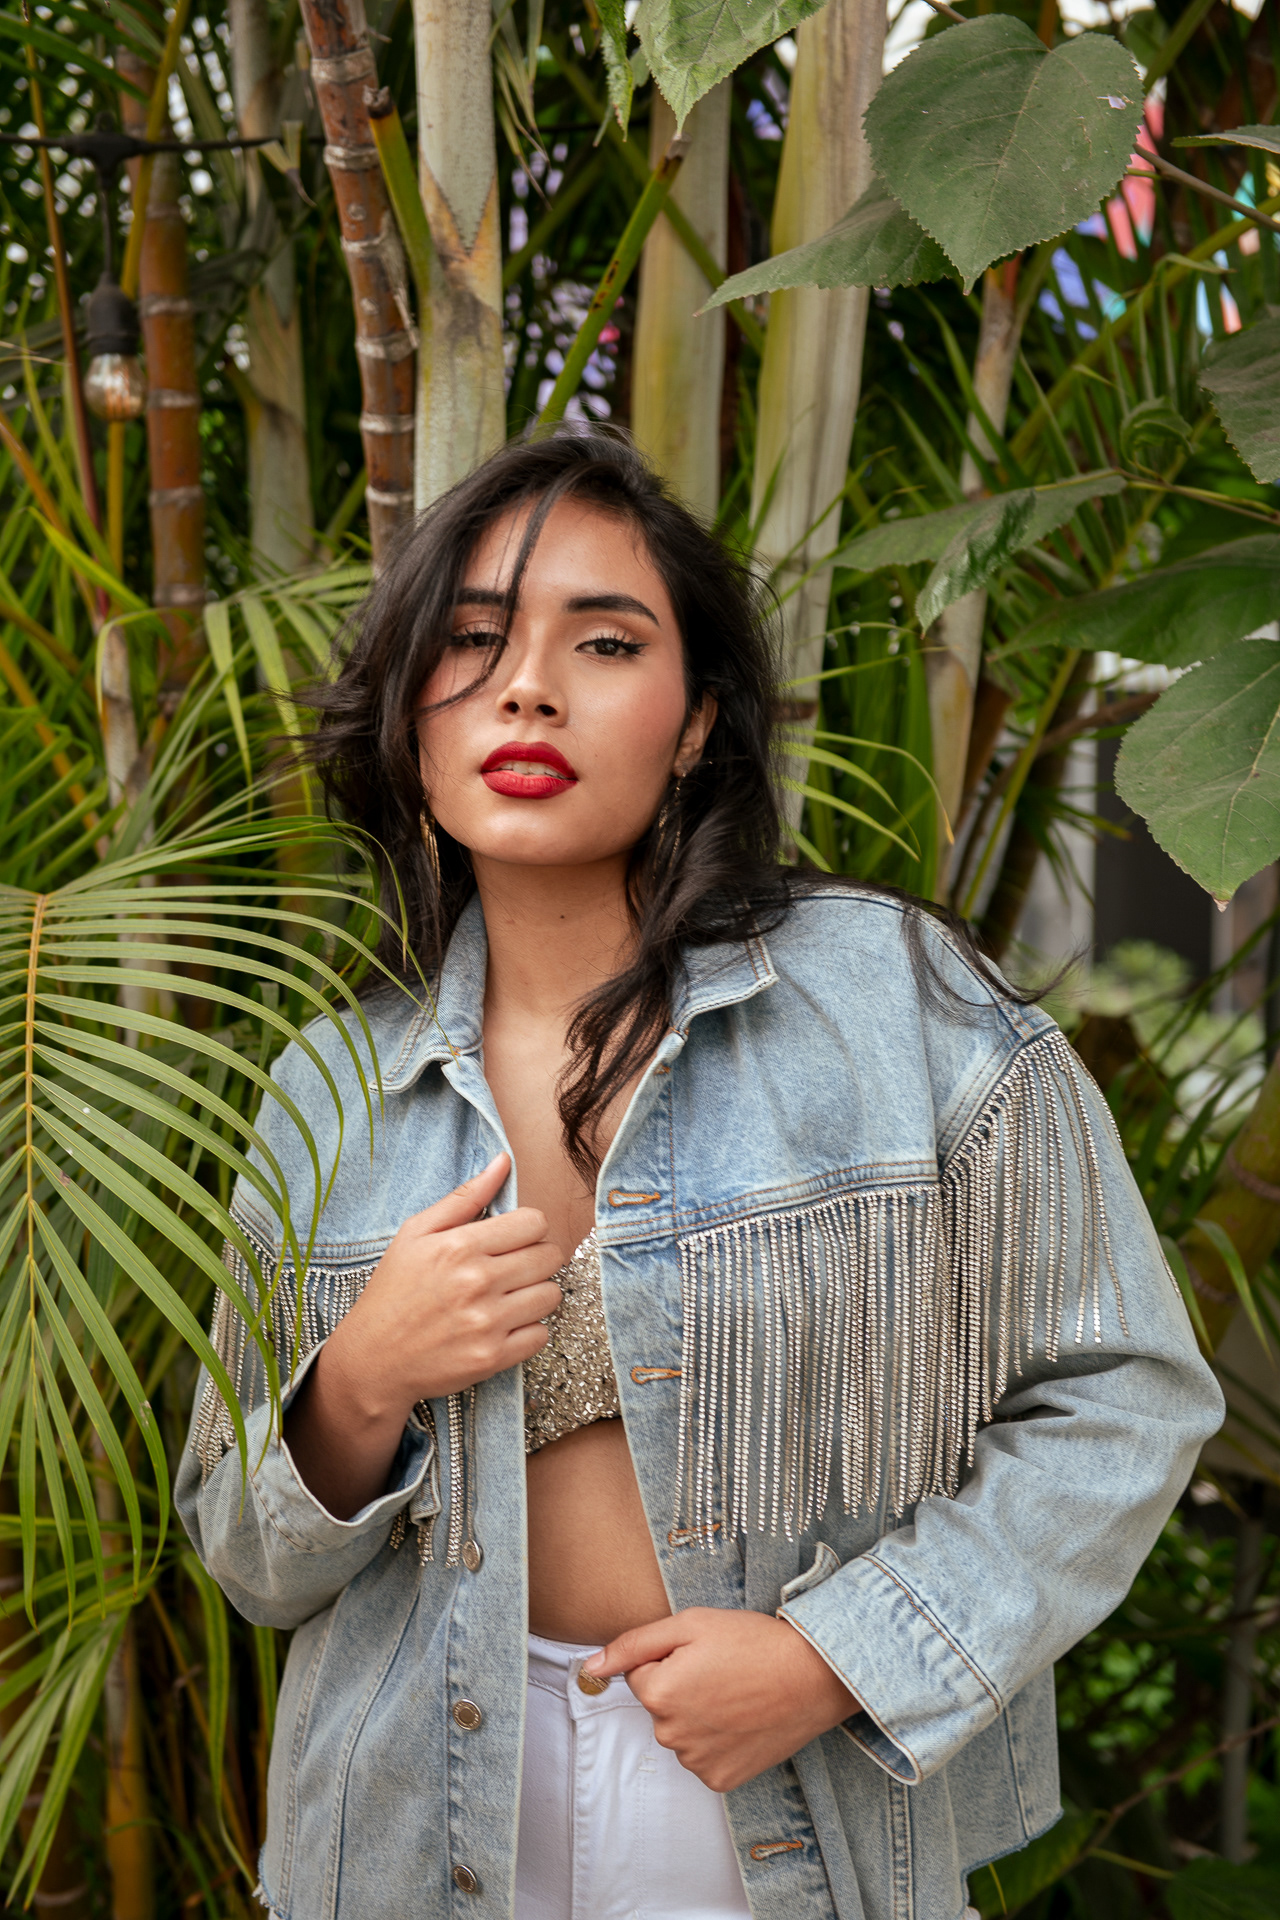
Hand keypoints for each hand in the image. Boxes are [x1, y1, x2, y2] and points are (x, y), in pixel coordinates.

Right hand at [284, 1153, 561, 1516]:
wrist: (373, 1359)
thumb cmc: (393, 1291)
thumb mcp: (415, 1234)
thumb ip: (464, 1197)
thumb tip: (503, 1161)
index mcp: (460, 1246)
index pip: (535, 1222)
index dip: (528, 1228)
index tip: (513, 1239)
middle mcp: (478, 1282)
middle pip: (549, 1257)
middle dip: (537, 1258)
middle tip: (513, 1268)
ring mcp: (487, 1322)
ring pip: (550, 1295)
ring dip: (536, 1294)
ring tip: (509, 1297)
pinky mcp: (492, 1357)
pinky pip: (541, 1335)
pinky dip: (528, 1330)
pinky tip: (504, 1325)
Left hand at [582, 1608, 858, 1792]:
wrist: (812, 1676)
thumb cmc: (751, 1642)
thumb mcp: (689, 1624)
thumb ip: (633, 1644)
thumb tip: (590, 1666)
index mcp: (657, 1693)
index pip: (640, 1674)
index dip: (670, 1658)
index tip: (703, 1654)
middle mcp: (670, 1735)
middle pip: (659, 1706)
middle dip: (680, 1687)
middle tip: (722, 1670)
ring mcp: (696, 1762)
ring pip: (680, 1731)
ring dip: (698, 1715)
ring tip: (736, 1693)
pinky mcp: (720, 1780)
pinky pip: (702, 1756)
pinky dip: (717, 1740)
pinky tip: (742, 1720)